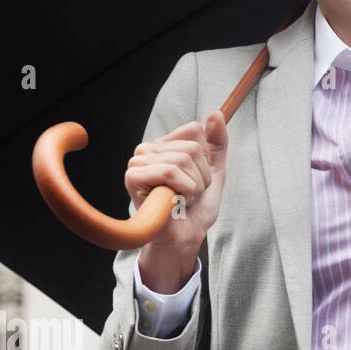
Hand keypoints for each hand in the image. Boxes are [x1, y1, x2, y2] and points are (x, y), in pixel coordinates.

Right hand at [125, 110, 228, 285]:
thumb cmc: (196, 207)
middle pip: (192, 146)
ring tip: (183, 197)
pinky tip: (174, 200)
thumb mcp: (216, 171)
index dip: (206, 158)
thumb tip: (216, 113)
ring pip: (182, 158)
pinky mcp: (133, 177)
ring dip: (194, 184)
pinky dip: (182, 188)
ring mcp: (138, 162)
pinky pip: (168, 170)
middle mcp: (148, 150)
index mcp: (165, 145)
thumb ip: (217, 142)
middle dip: (202, 174)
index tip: (199, 177)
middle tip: (191, 192)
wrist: (186, 236)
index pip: (194, 130)